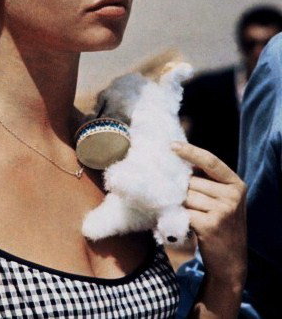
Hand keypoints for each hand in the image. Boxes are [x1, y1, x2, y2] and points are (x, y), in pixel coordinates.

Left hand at [172, 142, 246, 288]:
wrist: (230, 262)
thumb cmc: (221, 224)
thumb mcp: (222, 199)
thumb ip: (207, 181)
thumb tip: (177, 160)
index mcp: (235, 184)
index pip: (210, 161)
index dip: (190, 151)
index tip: (171, 146)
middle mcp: (232, 195)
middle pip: (192, 181)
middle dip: (180, 188)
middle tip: (178, 198)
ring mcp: (223, 210)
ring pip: (186, 196)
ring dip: (179, 203)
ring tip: (184, 213)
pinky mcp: (211, 225)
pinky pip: (184, 211)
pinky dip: (177, 214)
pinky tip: (179, 220)